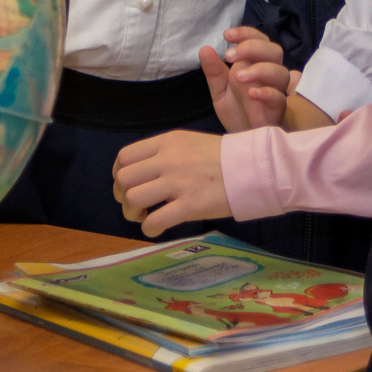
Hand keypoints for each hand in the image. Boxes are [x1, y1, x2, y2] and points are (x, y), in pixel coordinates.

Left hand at [112, 130, 233, 235]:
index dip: (119, 175)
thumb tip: (140, 172)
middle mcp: (167, 160)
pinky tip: (156, 228)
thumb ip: (162, 153)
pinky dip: (149, 229)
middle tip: (135, 204)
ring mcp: (178, 183)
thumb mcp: (187, 142)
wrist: (252, 167)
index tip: (127, 185)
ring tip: (144, 216)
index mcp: (166, 143)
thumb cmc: (221, 157)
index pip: (125, 157)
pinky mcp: (189, 206)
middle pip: (124, 179)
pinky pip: (154, 221)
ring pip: (133, 198)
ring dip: (132, 213)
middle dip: (122, 195)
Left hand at [199, 29, 293, 131]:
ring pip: (280, 72)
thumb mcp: (219, 90)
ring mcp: (276, 92)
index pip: (259, 40)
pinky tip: (252, 93)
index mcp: (256, 65)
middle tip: (230, 55)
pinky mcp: (278, 111)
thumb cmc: (237, 111)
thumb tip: (204, 48)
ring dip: (260, 69)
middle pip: (274, 50)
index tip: (227, 35)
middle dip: (252, 47)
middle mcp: (269, 75)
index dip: (246, 33)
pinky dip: (267, 92)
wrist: (244, 138)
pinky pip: (279, 98)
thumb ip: (214, 72)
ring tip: (238, 77)